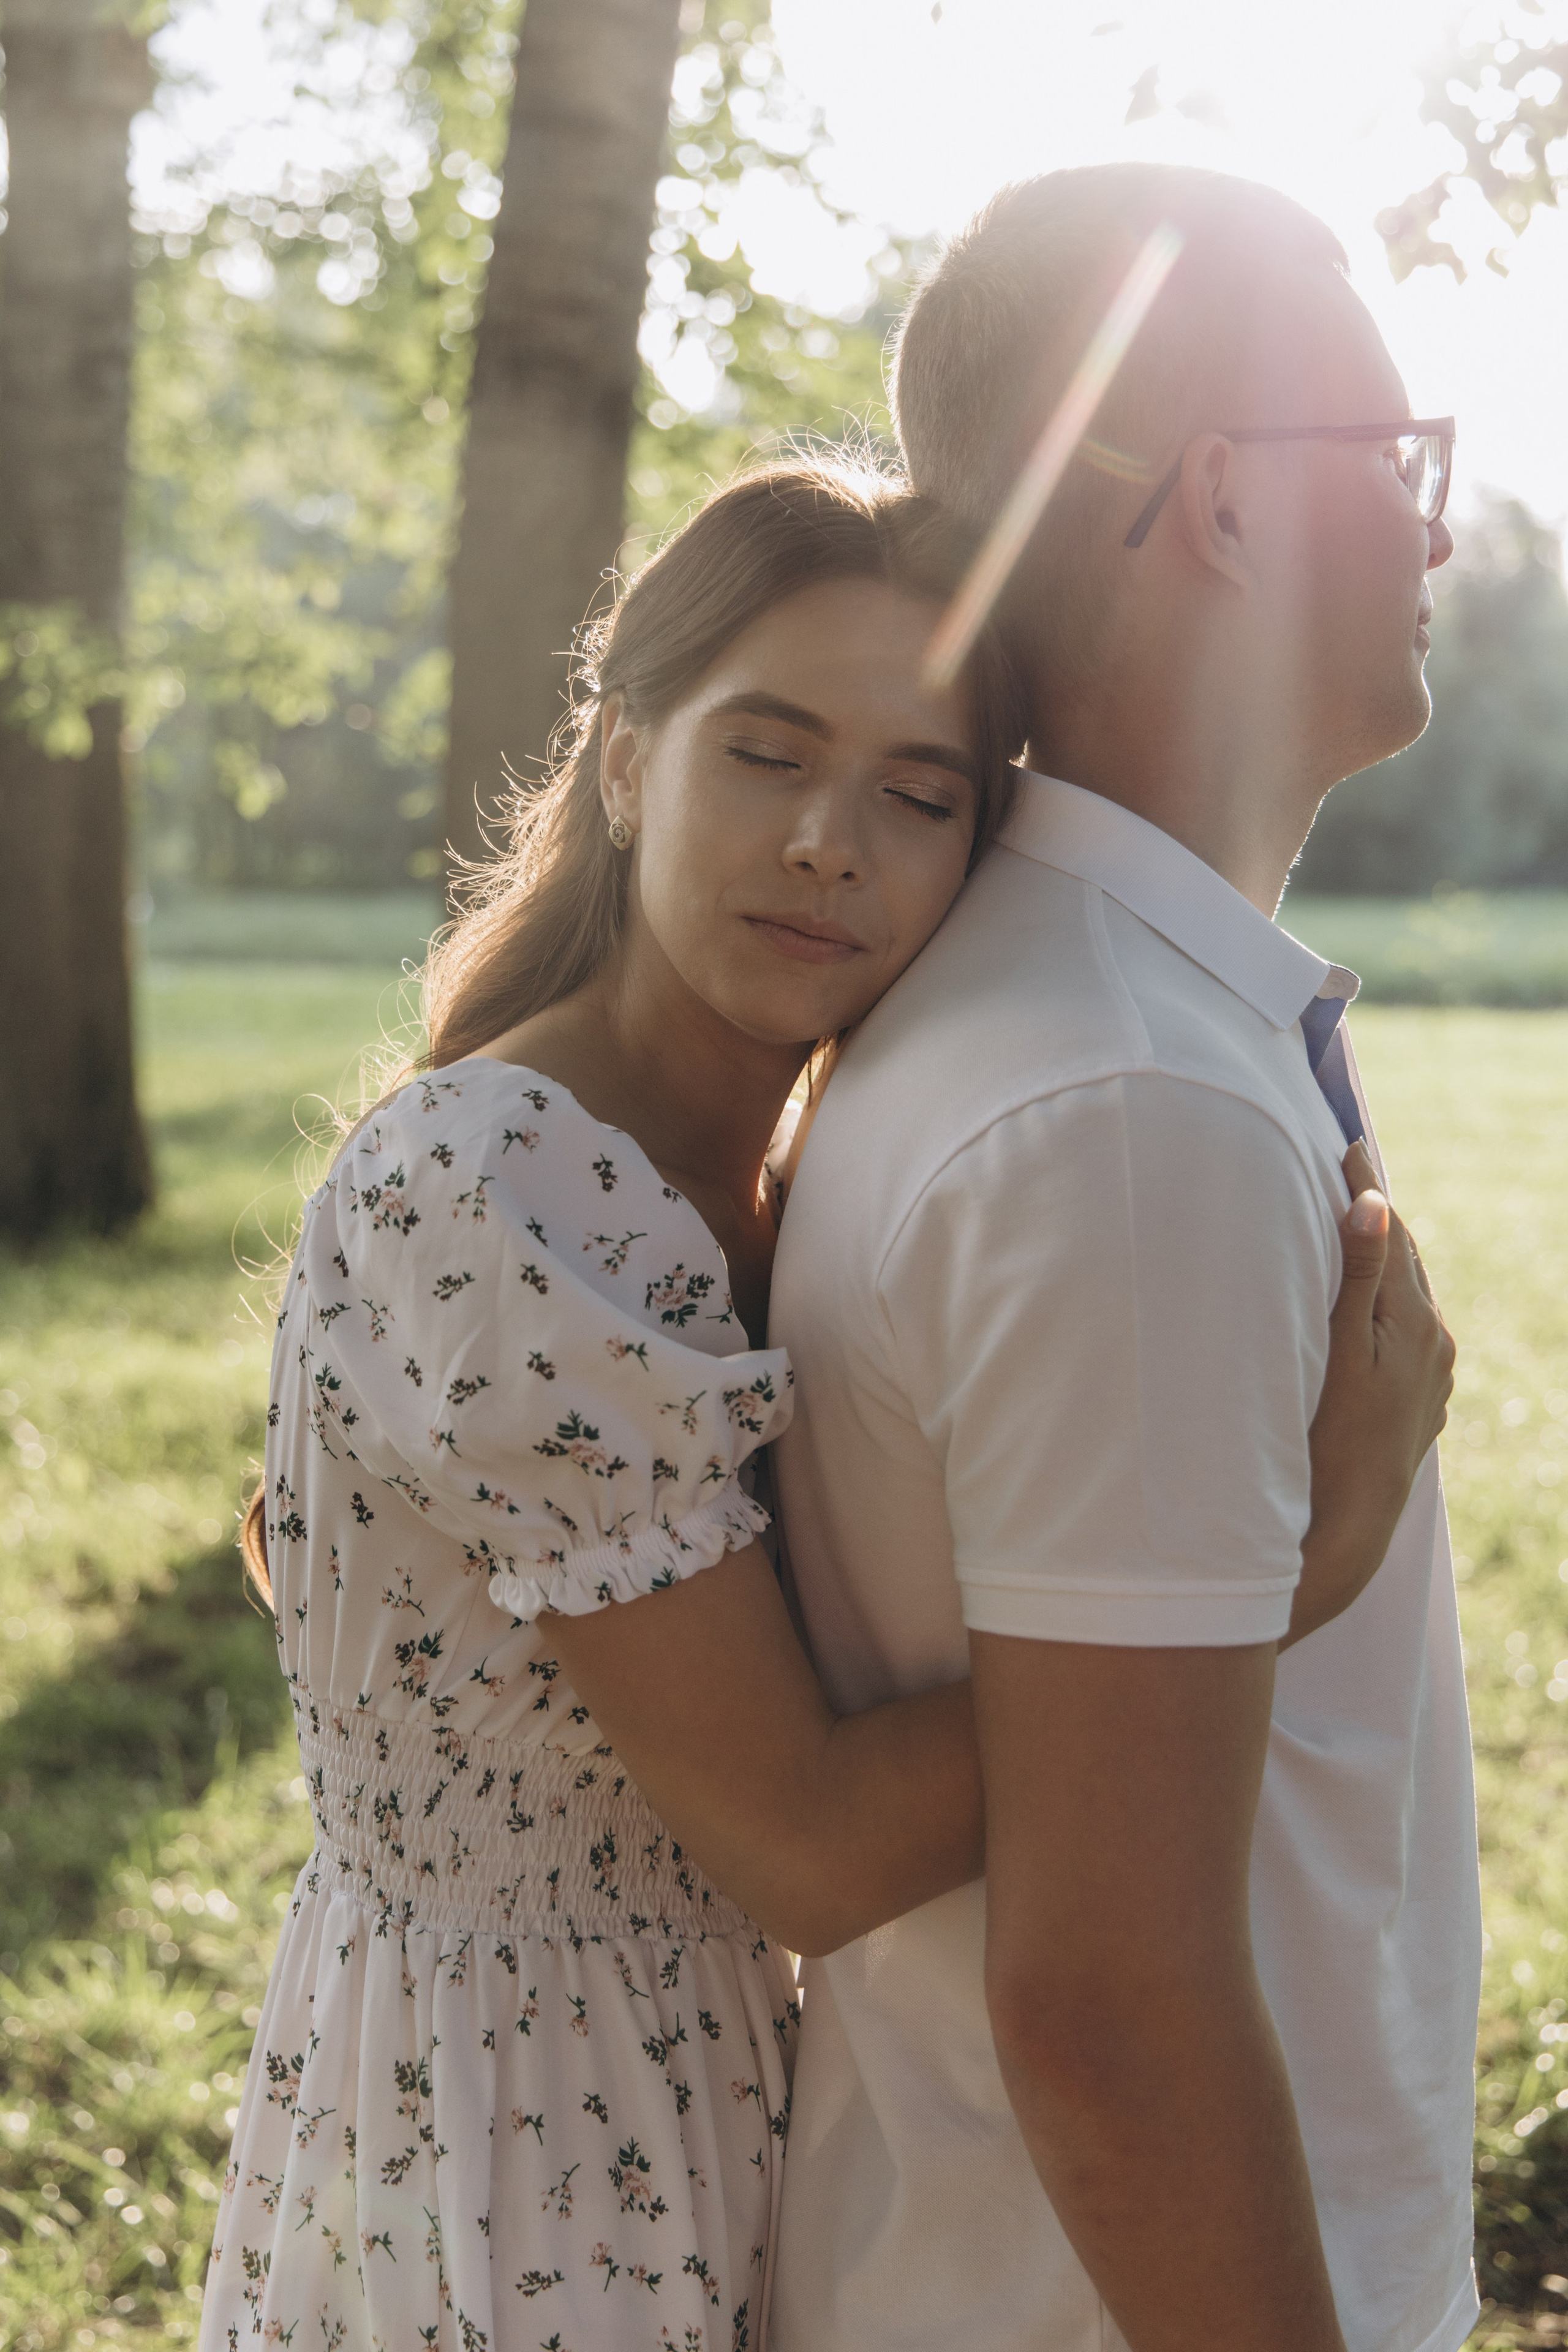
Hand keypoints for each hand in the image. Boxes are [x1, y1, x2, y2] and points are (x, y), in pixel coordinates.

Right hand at [1284, 1141, 1455, 1649]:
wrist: (1351, 1525)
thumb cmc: (1331, 1439)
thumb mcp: (1340, 1351)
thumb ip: (1358, 1276)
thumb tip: (1375, 1203)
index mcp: (1414, 1321)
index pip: (1388, 1233)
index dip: (1364, 1187)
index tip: (1345, 1143)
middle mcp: (1433, 1341)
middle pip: (1404, 1258)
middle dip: (1376, 1215)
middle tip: (1347, 1169)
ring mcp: (1431, 1372)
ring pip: (1407, 1292)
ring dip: (1383, 1257)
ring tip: (1355, 1224)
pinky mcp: (1420, 1397)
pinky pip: (1406, 1326)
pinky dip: (1385, 1299)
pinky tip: (1365, 1302)